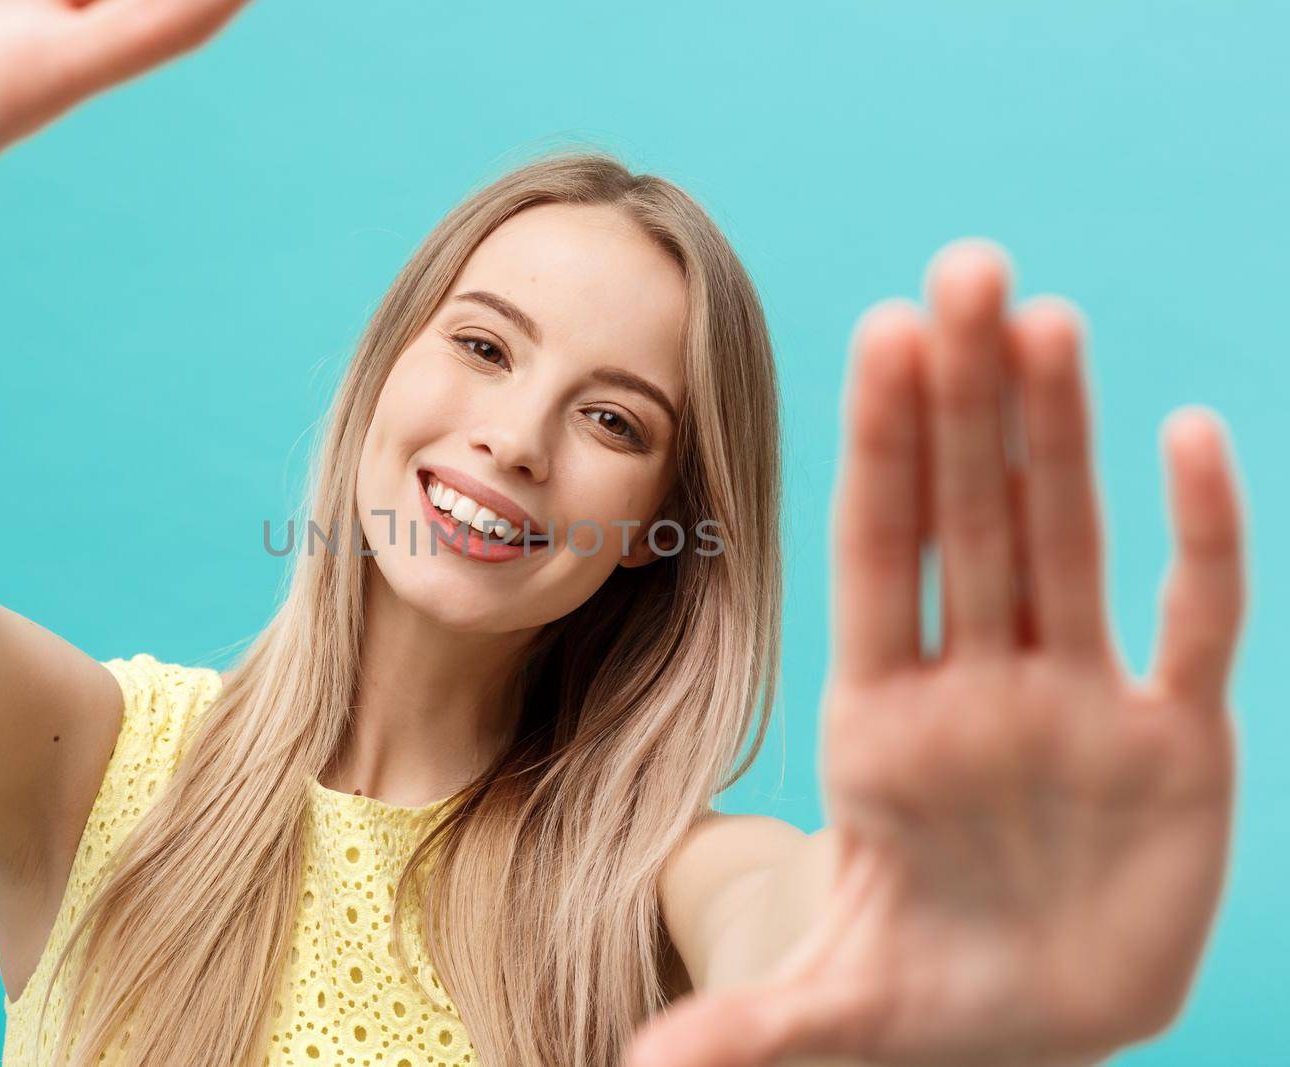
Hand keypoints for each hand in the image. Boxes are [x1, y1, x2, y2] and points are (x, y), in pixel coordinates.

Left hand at [627, 239, 1246, 1066]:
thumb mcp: (840, 1009)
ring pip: (1069, 541)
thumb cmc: (928, 986)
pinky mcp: (1176, 744)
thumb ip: (751, 1029)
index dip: (882, 453)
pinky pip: (1193, 622)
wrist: (1035, 1018)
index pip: (882, 562)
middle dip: (965, 400)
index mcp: (886, 724)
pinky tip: (1186, 435)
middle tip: (964, 267)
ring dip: (1061, 433)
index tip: (880, 337)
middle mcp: (980, 689)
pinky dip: (1199, 540)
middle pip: (970, 519)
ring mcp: (1079, 705)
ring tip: (1044, 318)